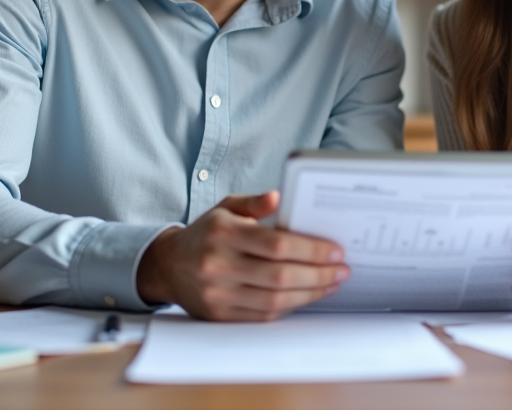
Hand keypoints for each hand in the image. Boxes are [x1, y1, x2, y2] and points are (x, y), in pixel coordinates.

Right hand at [136, 191, 348, 320]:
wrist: (169, 266)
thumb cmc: (207, 233)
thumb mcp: (226, 207)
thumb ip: (254, 202)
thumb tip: (279, 197)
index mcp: (223, 233)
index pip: (276, 245)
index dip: (311, 250)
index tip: (335, 251)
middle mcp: (218, 264)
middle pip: (279, 275)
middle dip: (318, 274)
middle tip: (342, 270)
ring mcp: (218, 293)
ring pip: (274, 299)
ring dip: (310, 293)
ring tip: (331, 283)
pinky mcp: (220, 315)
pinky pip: (263, 314)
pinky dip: (290, 306)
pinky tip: (307, 295)